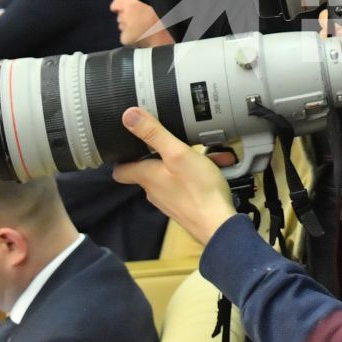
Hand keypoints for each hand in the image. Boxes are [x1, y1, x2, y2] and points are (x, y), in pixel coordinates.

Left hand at [112, 107, 239, 243]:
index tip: (127, 145)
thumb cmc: (198, 189)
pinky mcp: (186, 206)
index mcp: (146, 177)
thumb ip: (154, 134)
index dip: (122, 157)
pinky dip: (198, 175)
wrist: (220, 225)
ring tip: (205, 153)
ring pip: (171, 176)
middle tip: (174, 142)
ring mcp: (170, 200)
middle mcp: (154, 190)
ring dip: (184, 163)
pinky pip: (188, 185)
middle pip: (149, 170)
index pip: (121, 170)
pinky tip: (217, 168)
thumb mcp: (177, 153)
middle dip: (160, 155)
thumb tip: (127, 116)